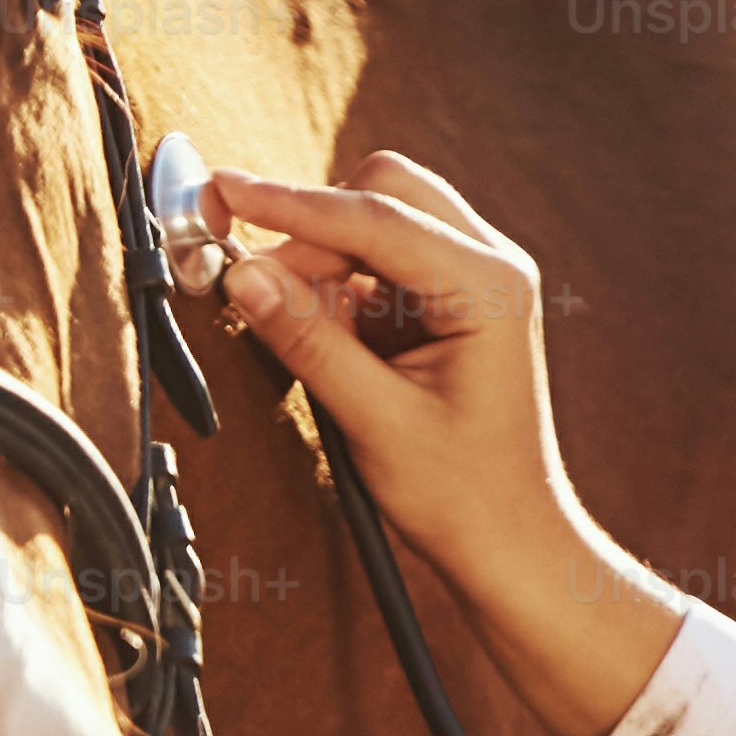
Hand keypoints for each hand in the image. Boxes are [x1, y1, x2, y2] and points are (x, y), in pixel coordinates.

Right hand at [203, 151, 680, 735]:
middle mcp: (491, 267)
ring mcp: (473, 281)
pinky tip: (317, 337)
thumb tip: (241, 274)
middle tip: (245, 273)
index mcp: (490, 286)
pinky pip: (376, 267)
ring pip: (375, 225)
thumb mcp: (374, 420)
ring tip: (288, 329)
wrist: (511, 545)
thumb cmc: (466, 497)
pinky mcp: (447, 304)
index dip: (290, 203)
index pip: (376, 218)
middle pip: (381, 194)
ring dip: (319, 262)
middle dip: (310, 228)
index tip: (224, 189)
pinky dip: (335, 289)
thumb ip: (308, 341)